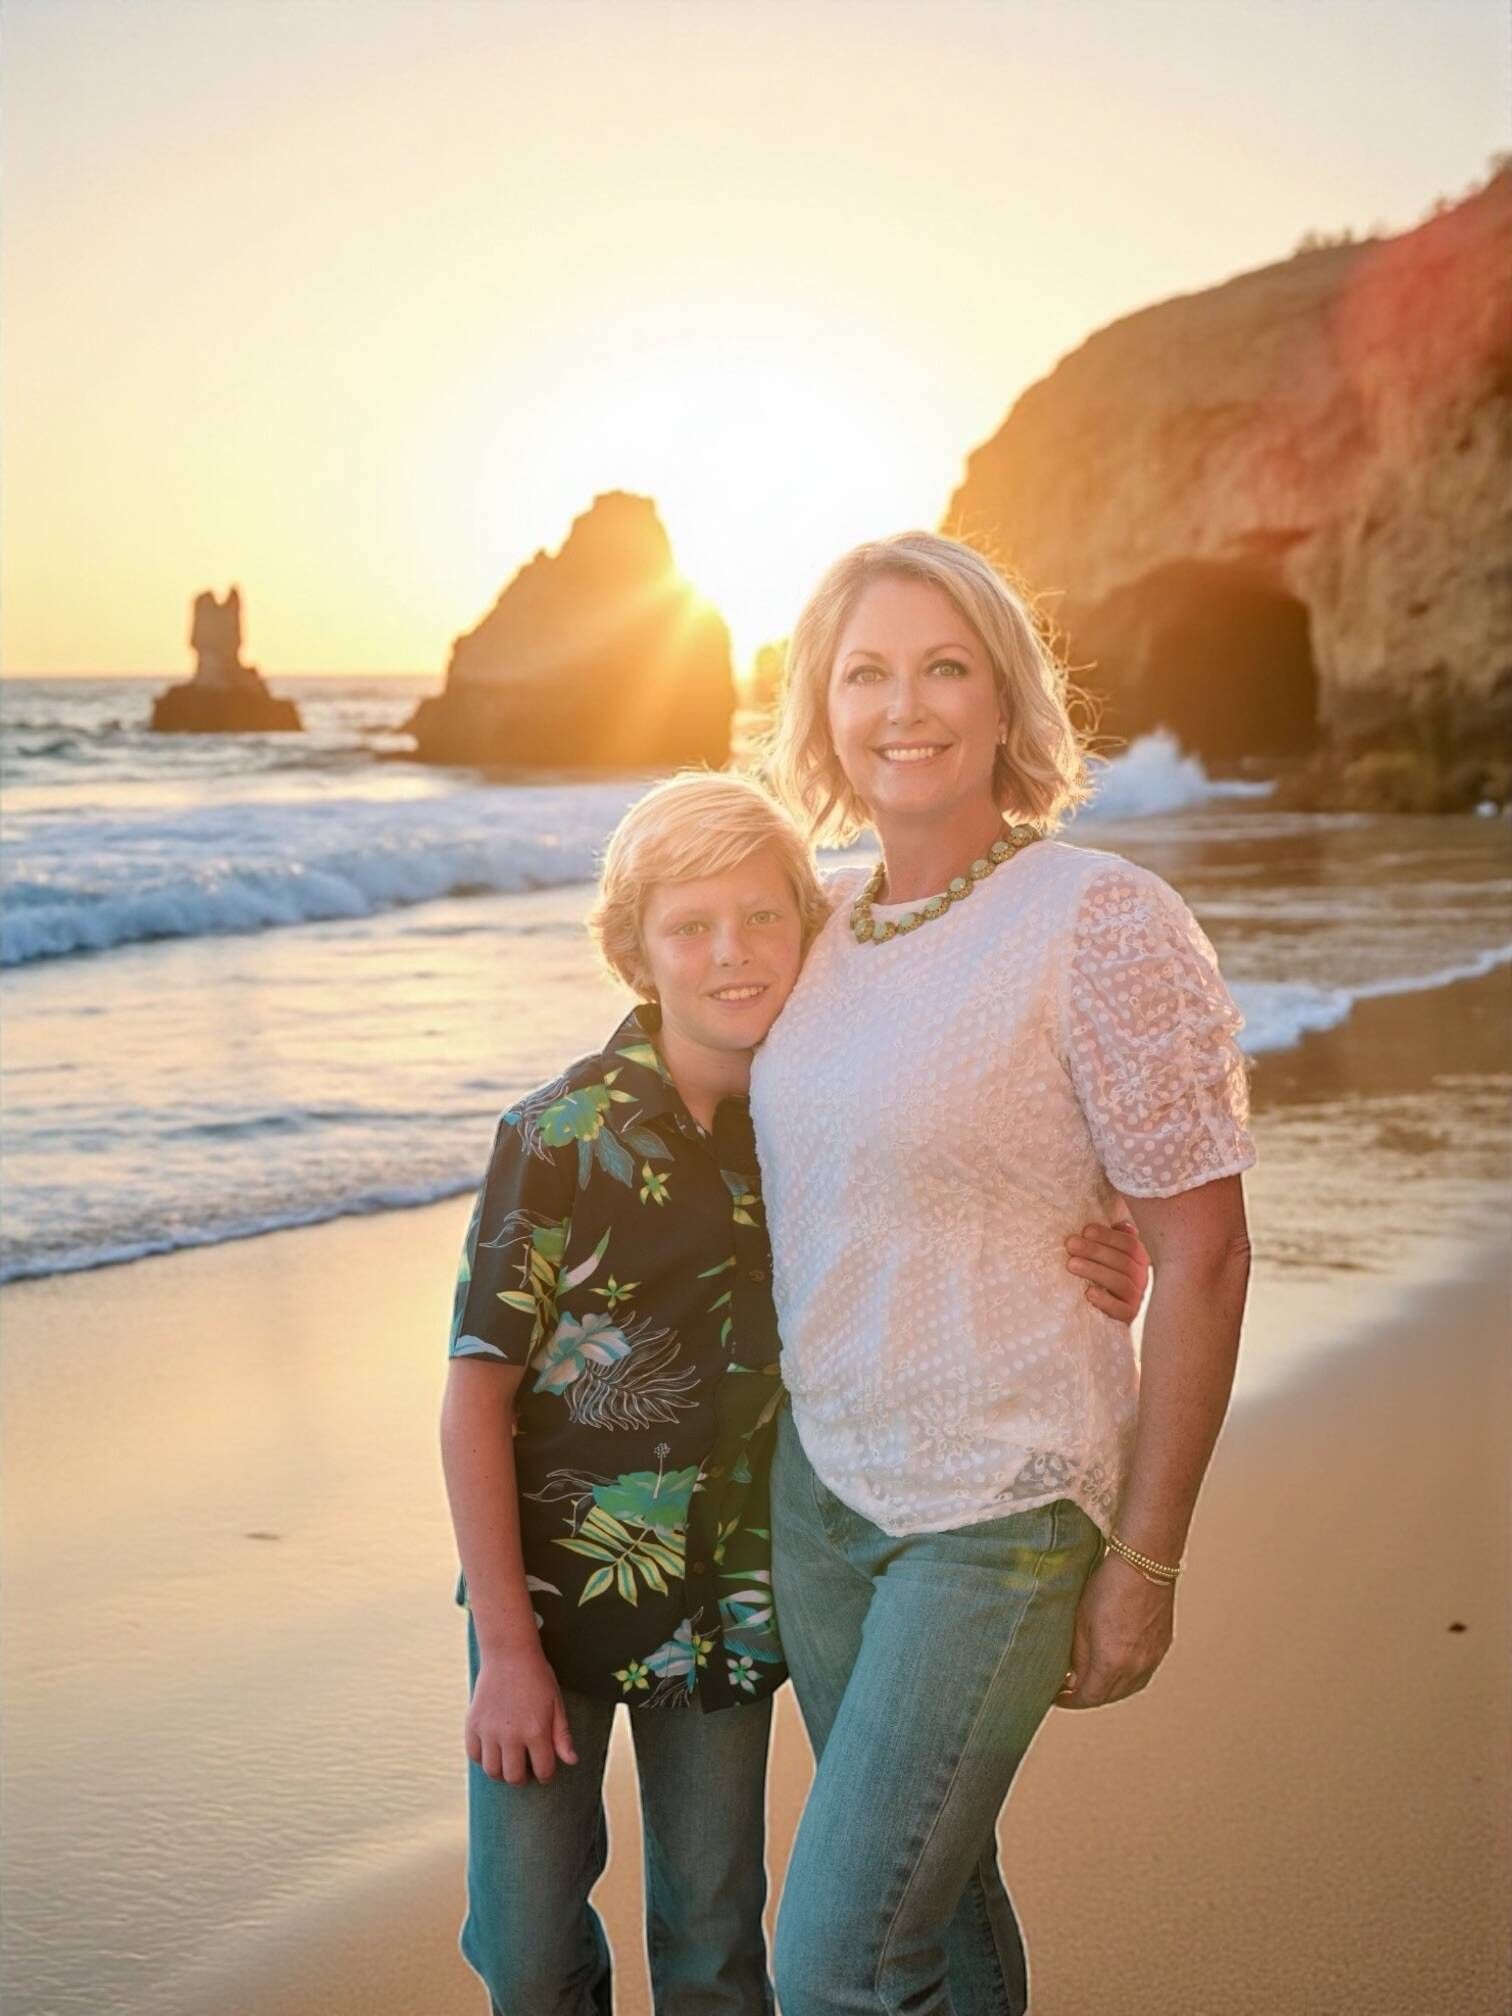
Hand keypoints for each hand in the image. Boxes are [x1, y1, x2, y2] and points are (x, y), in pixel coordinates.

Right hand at [467, 1644, 578, 1783]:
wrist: (509, 1654)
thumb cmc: (537, 1677)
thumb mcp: (556, 1704)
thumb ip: (562, 1736)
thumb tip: (571, 1761)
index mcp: (536, 1731)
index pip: (543, 1771)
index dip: (546, 1774)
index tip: (545, 1769)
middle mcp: (511, 1735)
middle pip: (514, 1777)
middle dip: (523, 1777)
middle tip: (526, 1769)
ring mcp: (489, 1731)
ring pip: (492, 1771)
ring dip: (502, 1773)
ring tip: (509, 1762)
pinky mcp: (472, 1724)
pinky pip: (474, 1755)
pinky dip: (483, 1758)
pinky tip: (493, 1750)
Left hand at [1055, 1550, 1173, 1709]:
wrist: (1144, 1563)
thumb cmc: (1111, 1585)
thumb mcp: (1081, 1621)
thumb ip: (1077, 1655)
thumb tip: (1072, 1675)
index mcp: (1112, 1663)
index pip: (1089, 1697)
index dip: (1071, 1700)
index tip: (1059, 1696)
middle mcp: (1136, 1667)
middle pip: (1108, 1696)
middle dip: (1088, 1695)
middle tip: (1071, 1686)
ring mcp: (1153, 1658)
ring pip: (1128, 1688)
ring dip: (1109, 1688)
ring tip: (1092, 1676)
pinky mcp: (1162, 1646)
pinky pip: (1143, 1673)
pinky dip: (1127, 1676)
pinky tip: (1116, 1665)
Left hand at [1064, 1218, 1148, 1322]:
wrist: (1103, 1312)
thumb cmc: (1103, 1275)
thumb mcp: (1108, 1255)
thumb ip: (1113, 1238)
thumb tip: (1121, 1224)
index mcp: (1139, 1259)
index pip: (1130, 1244)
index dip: (1108, 1236)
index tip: (1086, 1230)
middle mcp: (1142, 1277)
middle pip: (1123, 1262)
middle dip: (1095, 1251)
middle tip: (1071, 1244)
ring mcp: (1137, 1298)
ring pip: (1121, 1282)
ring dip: (1095, 1271)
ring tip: (1072, 1264)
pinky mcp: (1128, 1317)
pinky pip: (1121, 1310)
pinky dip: (1105, 1301)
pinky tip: (1089, 1293)